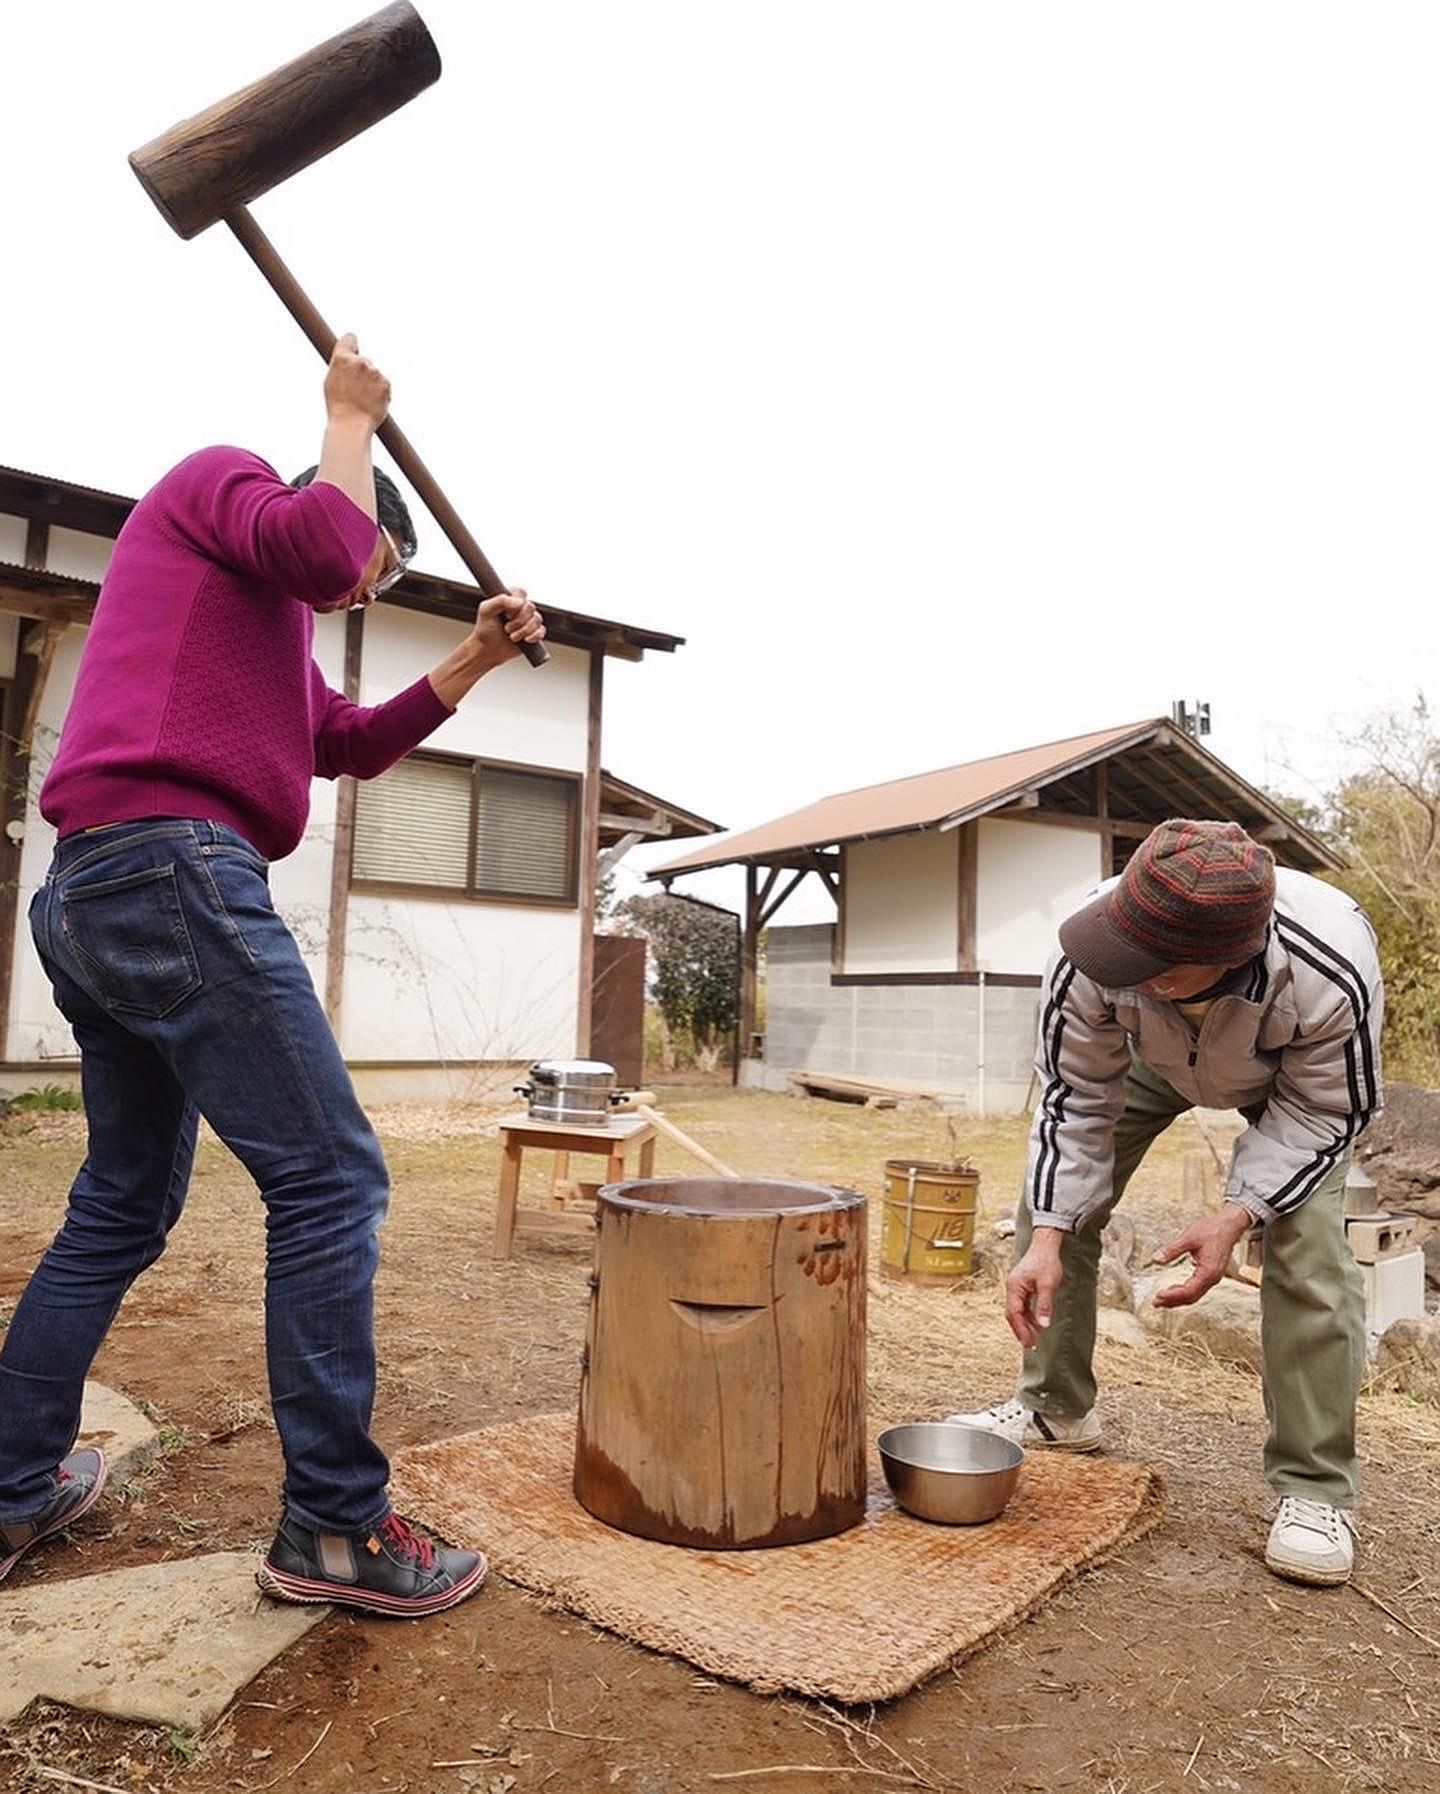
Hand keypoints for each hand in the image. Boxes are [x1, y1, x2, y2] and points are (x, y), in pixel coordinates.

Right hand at [324, 332, 389, 428]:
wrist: (352, 425)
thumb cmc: (338, 406)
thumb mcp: (331, 381)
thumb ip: (340, 366)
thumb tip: (347, 357)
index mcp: (341, 358)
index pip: (350, 338)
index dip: (352, 345)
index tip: (353, 351)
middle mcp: (360, 361)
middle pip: (363, 360)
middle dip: (362, 372)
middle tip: (355, 390)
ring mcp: (374, 372)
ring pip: (374, 374)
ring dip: (371, 383)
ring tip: (362, 399)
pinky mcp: (386, 383)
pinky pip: (384, 384)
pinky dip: (380, 392)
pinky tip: (372, 403)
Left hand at [471, 589, 544, 664]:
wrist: (487, 650)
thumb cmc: (485, 629)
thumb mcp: (486, 610)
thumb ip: (501, 600)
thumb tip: (521, 603)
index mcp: (510, 598)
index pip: (521, 592)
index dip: (516, 603)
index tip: (506, 613)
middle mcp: (521, 608)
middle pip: (530, 606)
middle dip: (519, 620)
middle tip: (507, 628)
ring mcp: (528, 620)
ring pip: (537, 619)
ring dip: (524, 630)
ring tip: (512, 637)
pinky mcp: (534, 633)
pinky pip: (541, 631)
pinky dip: (534, 636)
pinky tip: (525, 640)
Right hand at [1005, 1228, 1065, 1347]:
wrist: (1046, 1245)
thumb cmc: (1046, 1262)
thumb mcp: (1048, 1285)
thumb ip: (1044, 1306)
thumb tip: (1044, 1326)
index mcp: (1015, 1287)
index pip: (1014, 1313)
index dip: (1020, 1329)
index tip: (1028, 1343)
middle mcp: (1012, 1288)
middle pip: (1012, 1314)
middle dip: (1020, 1330)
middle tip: (1029, 1345)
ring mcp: (1017, 1288)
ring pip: (1017, 1311)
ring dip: (1025, 1324)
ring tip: (1034, 1338)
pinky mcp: (1023, 1287)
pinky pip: (1023, 1305)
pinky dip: (1029, 1316)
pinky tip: (1038, 1323)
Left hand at [1150, 1203, 1253, 1308]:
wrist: (1229, 1225)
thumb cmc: (1213, 1230)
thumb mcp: (1188, 1238)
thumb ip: (1172, 1250)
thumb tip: (1156, 1259)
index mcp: (1208, 1271)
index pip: (1188, 1291)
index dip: (1172, 1296)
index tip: (1158, 1296)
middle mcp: (1213, 1278)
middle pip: (1191, 1297)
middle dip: (1173, 1301)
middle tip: (1156, 1302)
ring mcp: (1214, 1277)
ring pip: (1195, 1295)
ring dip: (1178, 1299)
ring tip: (1163, 1300)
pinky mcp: (1212, 1274)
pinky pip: (1198, 1289)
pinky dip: (1185, 1293)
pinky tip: (1176, 1290)